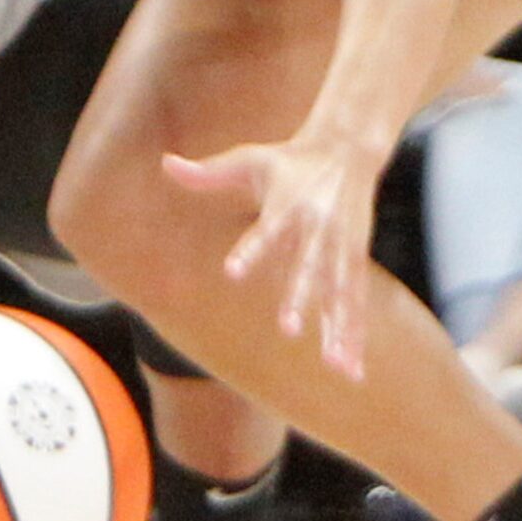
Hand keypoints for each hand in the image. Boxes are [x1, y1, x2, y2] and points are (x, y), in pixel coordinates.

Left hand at [164, 127, 386, 378]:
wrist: (346, 149)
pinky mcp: (355, 261)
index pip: (264, 231)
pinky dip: (355, 336)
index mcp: (287, 206)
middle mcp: (316, 229)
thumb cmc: (288, 160)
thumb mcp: (248, 158)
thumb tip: (165, 164)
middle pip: (308, 267)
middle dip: (301, 298)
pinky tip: (353, 371)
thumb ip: (208, 171)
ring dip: (338, 329)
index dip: (250, 251)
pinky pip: (356, 304)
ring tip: (334, 366)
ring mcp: (340, 248)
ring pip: (340, 294)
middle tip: (288, 330)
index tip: (231, 272)